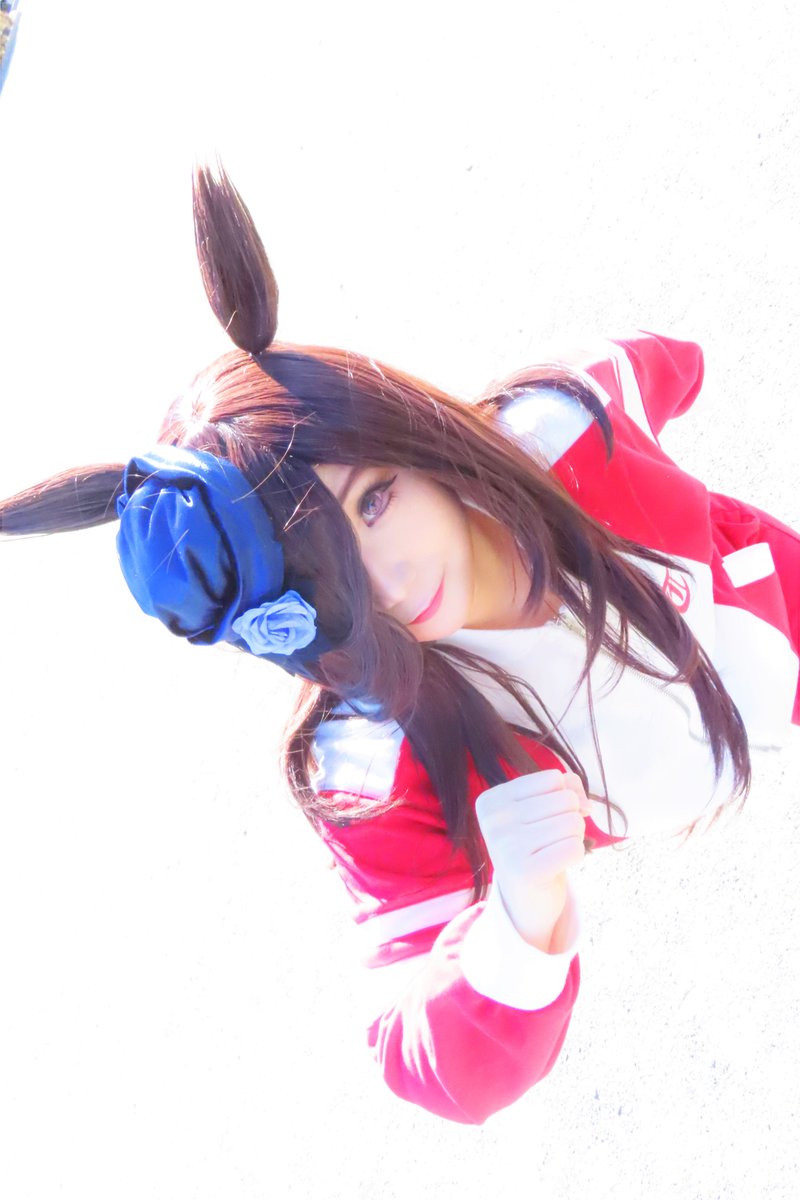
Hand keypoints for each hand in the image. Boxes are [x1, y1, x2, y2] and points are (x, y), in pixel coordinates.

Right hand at [475, 769, 590, 948]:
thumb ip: (566, 787)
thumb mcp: (541, 807)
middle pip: (566, 799)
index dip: (563, 797)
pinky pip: (575, 848)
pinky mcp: (526, 872)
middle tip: (550, 840)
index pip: (553, 778)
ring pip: (573, 823)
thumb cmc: (535, 845)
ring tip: (553, 851)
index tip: (546, 818)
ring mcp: (507, 846)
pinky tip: (557, 865)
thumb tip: (585, 804)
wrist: (524, 900)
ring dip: (573, 838)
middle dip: (570, 819)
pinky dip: (575, 856)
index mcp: (491, 800)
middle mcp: (494, 820)